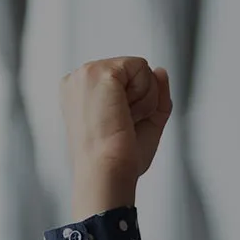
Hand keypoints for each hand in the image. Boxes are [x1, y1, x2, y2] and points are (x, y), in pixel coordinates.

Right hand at [60, 56, 172, 217]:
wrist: (108, 171)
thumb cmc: (119, 158)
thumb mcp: (145, 121)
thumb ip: (155, 94)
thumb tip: (160, 70)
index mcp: (81, 92)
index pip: (124, 80)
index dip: (134, 104)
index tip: (118, 126)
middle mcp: (79, 79)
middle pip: (133, 72)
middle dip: (140, 99)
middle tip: (122, 124)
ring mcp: (87, 73)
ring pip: (140, 70)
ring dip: (144, 99)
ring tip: (122, 120)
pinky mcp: (100, 72)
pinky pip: (142, 68)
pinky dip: (145, 95)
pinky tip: (127, 112)